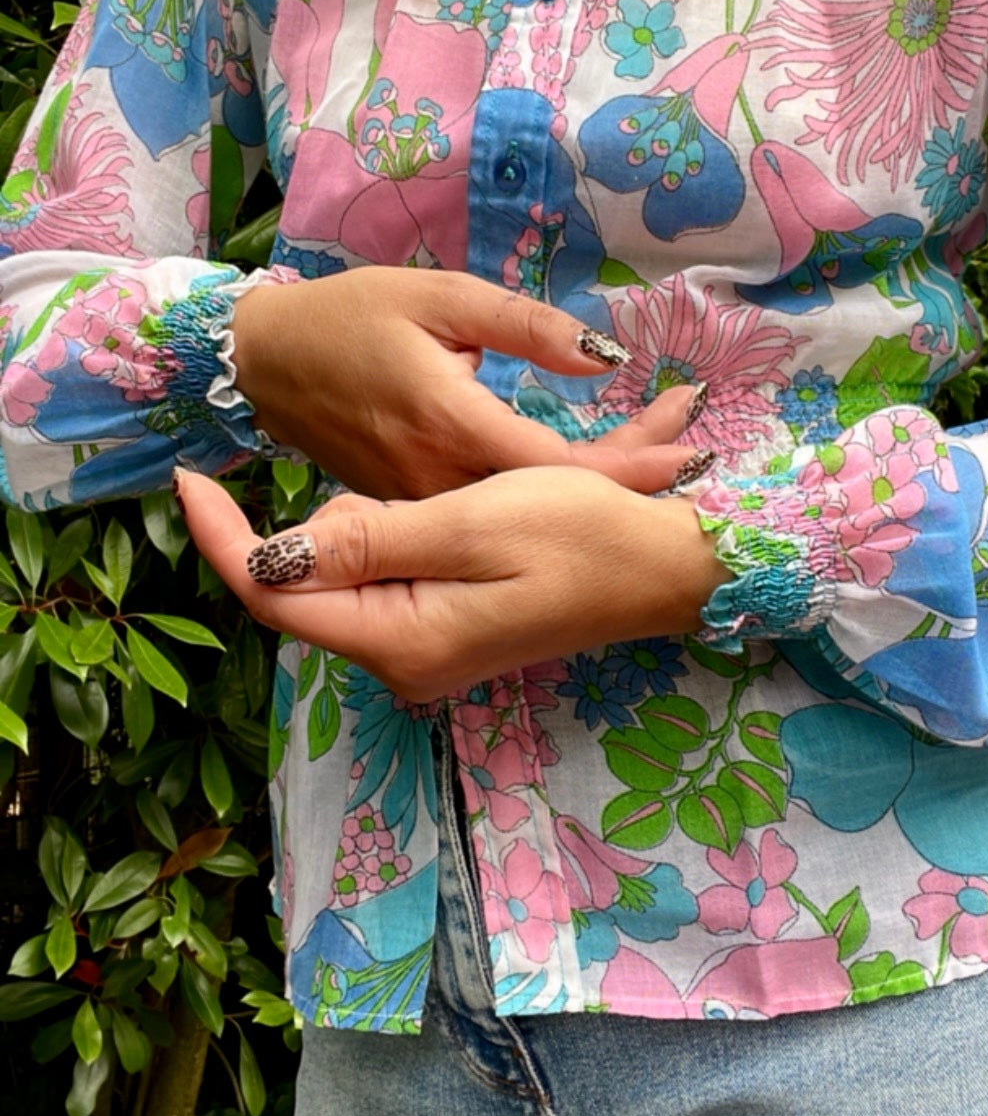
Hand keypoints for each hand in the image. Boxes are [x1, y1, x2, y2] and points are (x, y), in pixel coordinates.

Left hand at [176, 465, 730, 700]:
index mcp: (399, 639)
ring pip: (347, 577)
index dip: (223, 538)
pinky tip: (435, 495)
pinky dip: (389, 531)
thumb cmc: (582, 535)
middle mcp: (402, 659)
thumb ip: (369, 538)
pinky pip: (386, 575)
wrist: (671, 567)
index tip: (188, 478)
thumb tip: (273, 554)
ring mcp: (426, 647)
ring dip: (354, 520)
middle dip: (301, 520)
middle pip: (306, 587)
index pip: (273, 595)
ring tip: (414, 476)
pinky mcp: (448, 627)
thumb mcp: (472, 521)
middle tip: (319, 456)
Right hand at [232, 267, 699, 499]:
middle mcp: (438, 480)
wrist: (260, 362)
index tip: (691, 459)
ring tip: (662, 453)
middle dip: (628, 476)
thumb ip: (526, 327)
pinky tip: (590, 474)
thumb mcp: (441, 297)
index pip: (559, 467)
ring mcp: (421, 505)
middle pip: (552, 498)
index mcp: (450, 424)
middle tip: (692, 449)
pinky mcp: (407, 514)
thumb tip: (606, 358)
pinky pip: (486, 515)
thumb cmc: (349, 316)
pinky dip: (541, 496)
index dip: (630, 468)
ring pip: (522, 512)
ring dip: (592, 489)